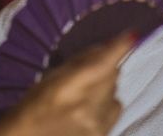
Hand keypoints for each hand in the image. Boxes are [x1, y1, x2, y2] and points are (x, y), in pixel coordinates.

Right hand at [0, 31, 136, 135]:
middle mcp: (85, 105)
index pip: (101, 63)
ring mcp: (96, 123)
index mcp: (66, 88)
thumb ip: (77, 64)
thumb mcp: (46, 82)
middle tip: (89, 72)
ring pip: (115, 90)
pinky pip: (116, 108)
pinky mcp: (103, 134)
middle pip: (112, 74)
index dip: (119, 48)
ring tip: (86, 95)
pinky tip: (92, 109)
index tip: (132, 35)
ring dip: (106, 86)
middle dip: (106, 67)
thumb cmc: (30, 112)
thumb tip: (103, 48)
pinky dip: (108, 103)